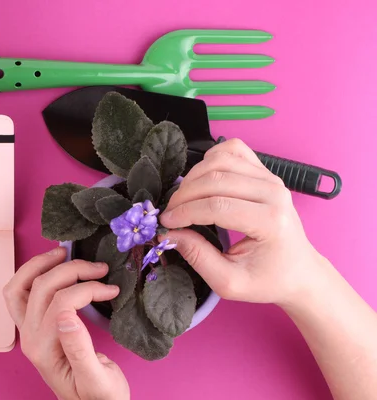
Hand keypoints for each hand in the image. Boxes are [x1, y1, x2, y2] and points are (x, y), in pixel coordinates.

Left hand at [3, 247, 129, 399]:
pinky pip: (20, 295)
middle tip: (99, 268)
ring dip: (40, 265)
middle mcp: (30, 339)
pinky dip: (32, 275)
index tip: (111, 288)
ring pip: (20, 287)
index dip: (88, 288)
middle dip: (71, 270)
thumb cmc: (100, 399)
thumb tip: (67, 315)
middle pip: (42, 288)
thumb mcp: (98, 381)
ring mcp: (28, 332)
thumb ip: (80, 350)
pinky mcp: (33, 328)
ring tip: (64, 253)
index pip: (61, 303)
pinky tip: (52, 266)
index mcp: (45, 350)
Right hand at [160, 139, 329, 306]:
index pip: (218, 206)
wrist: (299, 272)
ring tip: (182, 199)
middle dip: (184, 195)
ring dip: (193, 177)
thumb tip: (170, 233)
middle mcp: (274, 193)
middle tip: (169, 213)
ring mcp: (271, 178)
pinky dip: (211, 159)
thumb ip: (198, 257)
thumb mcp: (230, 283)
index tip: (166, 223)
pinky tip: (202, 179)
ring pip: (221, 160)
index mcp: (270, 222)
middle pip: (216, 178)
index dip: (185, 212)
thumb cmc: (267, 280)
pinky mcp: (265, 172)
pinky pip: (233, 150)